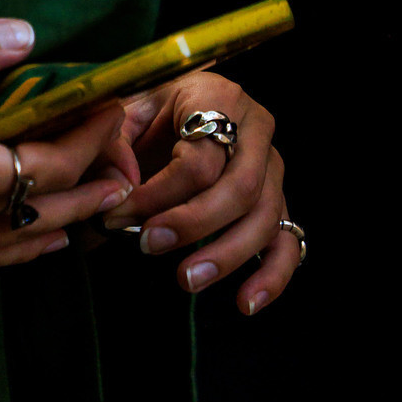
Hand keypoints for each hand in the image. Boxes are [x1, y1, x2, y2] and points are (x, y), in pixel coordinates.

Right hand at [0, 19, 135, 271]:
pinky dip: (31, 244)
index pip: (50, 163)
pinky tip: (49, 236)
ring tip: (108, 194)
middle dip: (95, 179)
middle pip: (50, 208)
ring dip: (72, 216)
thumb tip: (27, 37)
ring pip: (27, 242)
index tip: (113, 107)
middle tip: (127, 154)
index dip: (90, 137)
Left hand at [103, 69, 299, 312]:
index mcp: (218, 99)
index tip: (116, 214)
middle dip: (193, 225)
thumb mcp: (124, 110)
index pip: (198, 159)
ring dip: (226, 255)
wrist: (176, 106)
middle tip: (148, 245)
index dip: (157, 193)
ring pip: (265, 218)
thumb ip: (114, 142)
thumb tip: (121, 186)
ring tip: (187, 280)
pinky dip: (272, 276)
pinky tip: (246, 302)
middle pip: (239, 189)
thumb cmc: (148, 111)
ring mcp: (273, 169)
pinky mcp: (278, 201)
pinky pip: (287, 241)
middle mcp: (256, 131)